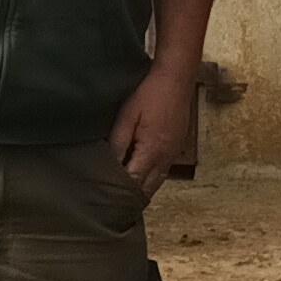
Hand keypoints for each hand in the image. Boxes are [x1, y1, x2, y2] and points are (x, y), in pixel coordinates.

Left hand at [112, 61, 200, 186]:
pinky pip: (163, 172)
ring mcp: (173, 155)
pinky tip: (139, 176)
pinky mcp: (176, 148)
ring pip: (156, 183)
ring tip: (123, 195)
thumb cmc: (149, 94)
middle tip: (112, 202)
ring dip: (141, 189)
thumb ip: (118, 143)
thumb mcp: (127, 116)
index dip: (119, 192)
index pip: (133, 183)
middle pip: (147, 189)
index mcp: (152, 152)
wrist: (176, 79)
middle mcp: (165, 158)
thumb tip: (110, 166)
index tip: (104, 197)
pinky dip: (150, 179)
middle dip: (130, 197)